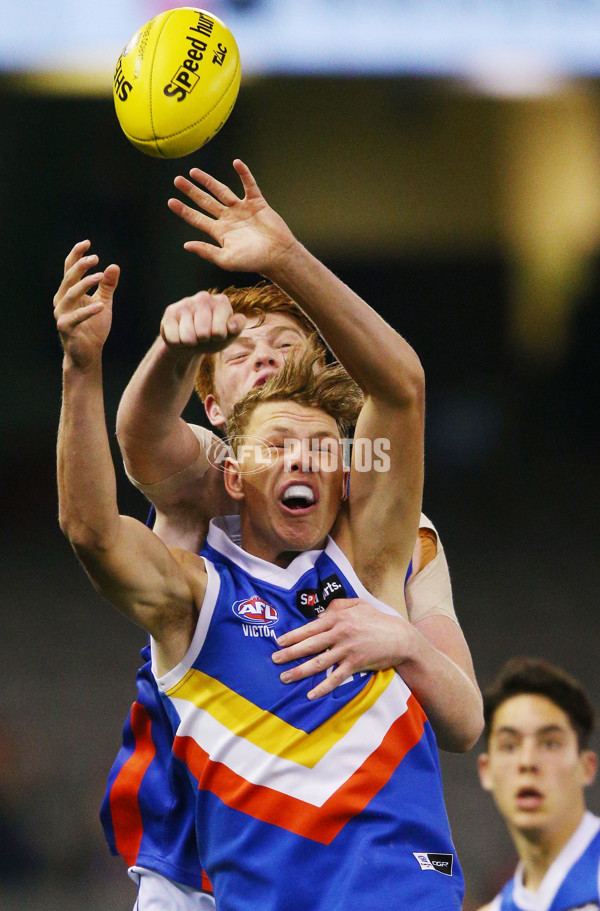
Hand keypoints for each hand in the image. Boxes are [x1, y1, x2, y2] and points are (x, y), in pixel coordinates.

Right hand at [53, 240, 119, 368]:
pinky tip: (101, 306)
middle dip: (81, 266)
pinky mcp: (65, 327)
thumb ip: (107, 286)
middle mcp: (61, 300)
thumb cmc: (93, 327)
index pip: (70, 269)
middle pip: (69, 278)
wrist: (88, 354)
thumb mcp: (104, 302)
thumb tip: (114, 266)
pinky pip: (75, 317)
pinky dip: (88, 311)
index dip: (76, 255)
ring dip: (85, 283)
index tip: (87, 243)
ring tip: (100, 276)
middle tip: (96, 258)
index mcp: (69, 292)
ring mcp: (61, 314)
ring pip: (70, 293)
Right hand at [160, 291, 245, 352]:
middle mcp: (204, 297)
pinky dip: (178, 342)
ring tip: (193, 335)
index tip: (217, 334)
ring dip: (190, 342)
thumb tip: (232, 326)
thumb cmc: (214, 337)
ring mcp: (186, 303)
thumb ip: (237, 328)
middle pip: (202, 334)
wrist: (191, 340)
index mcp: (222, 302)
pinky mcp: (170, 312)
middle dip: (203, 340)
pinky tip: (180, 334)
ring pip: (188, 337)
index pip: (219, 332)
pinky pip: (174, 338)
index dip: (217, 338)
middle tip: (204, 336)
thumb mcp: (229, 335)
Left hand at [167, 159, 295, 274]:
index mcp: (220, 232)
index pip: (197, 218)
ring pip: (222, 191)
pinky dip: (244, 174)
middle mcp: (229, 219)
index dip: (184, 210)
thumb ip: (206, 252)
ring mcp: (242, 209)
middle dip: (191, 191)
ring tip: (194, 172)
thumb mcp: (226, 260)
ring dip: (208, 181)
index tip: (171, 201)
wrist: (278, 256)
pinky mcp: (257, 203)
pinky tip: (236, 163)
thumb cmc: (253, 261)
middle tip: (177, 180)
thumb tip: (186, 245)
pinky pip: (249, 185)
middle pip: (205, 201)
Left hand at [272, 597, 414, 699]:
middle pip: (310, 645)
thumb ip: (339, 605)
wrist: (401, 638)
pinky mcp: (356, 665)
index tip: (279, 641)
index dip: (293, 636)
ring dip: (300, 671)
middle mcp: (340, 633)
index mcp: (339, 618)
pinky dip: (322, 687)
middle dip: (290, 653)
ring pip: (318, 662)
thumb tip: (322, 612)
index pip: (310, 628)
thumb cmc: (379, 620)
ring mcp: (347, 650)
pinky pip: (335, 678)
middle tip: (274, 659)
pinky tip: (311, 694)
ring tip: (285, 677)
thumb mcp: (359, 605)